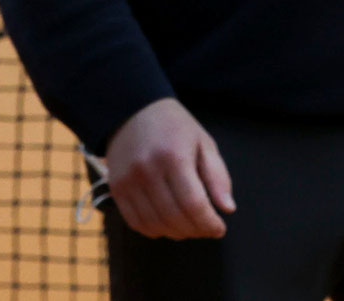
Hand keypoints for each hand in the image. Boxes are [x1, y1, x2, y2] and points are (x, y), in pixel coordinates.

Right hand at [104, 98, 234, 238]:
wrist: (133, 111)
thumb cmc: (175, 127)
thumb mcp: (203, 142)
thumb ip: (217, 175)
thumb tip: (227, 208)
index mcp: (174, 157)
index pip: (194, 204)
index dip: (209, 223)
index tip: (219, 229)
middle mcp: (148, 171)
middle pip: (175, 217)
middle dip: (196, 230)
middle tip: (206, 227)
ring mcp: (129, 182)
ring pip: (156, 225)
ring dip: (177, 233)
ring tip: (189, 226)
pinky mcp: (116, 189)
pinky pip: (137, 223)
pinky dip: (155, 230)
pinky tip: (167, 223)